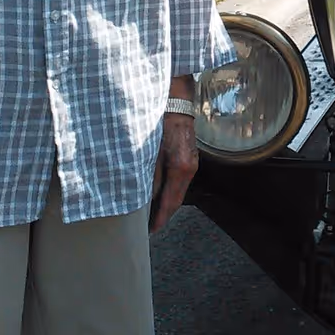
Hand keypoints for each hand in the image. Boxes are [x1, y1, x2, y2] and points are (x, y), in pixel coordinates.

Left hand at [150, 112, 198, 231]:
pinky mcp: (188, 160)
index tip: (151, 231)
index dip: (160, 218)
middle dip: (163, 215)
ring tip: (151, 214)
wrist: (175, 103)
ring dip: (166, 204)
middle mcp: (189, 169)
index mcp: (180, 168)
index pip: (170, 202)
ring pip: (177, 192)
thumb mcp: (150, 150)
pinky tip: (158, 194)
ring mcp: (191, 165)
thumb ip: (149, 175)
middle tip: (148, 227)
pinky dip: (169, 192)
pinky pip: (178, 183)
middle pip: (176, 200)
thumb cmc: (160, 122)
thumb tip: (144, 197)